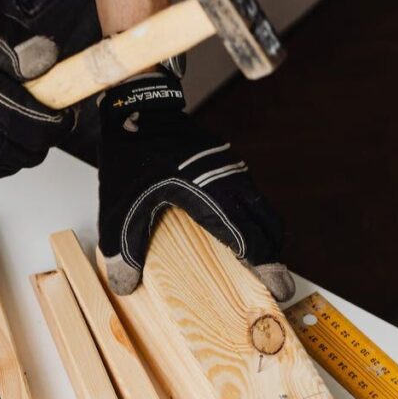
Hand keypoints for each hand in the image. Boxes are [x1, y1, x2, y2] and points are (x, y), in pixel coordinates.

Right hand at [0, 0, 74, 189]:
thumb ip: (17, 45)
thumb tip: (50, 62)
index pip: (40, 130)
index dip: (58, 126)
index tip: (62, 118)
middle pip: (26, 154)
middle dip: (38, 140)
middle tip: (36, 124)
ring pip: (3, 169)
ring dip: (12, 153)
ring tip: (7, 131)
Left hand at [97, 71, 293, 305]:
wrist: (139, 110)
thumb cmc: (131, 154)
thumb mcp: (118, 208)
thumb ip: (122, 249)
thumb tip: (124, 285)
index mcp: (209, 195)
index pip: (250, 238)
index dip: (267, 267)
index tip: (279, 289)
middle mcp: (229, 181)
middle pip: (269, 226)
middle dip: (275, 258)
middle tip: (274, 286)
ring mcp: (232, 170)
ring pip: (264, 211)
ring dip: (267, 238)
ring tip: (260, 265)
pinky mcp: (228, 165)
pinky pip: (252, 198)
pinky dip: (255, 221)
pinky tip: (240, 235)